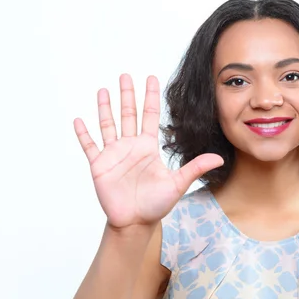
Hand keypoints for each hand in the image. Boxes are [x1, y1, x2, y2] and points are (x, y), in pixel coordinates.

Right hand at [74, 74, 223, 228]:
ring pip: (108, 125)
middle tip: (125, 75)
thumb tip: (220, 159)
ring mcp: (113, 154)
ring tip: (103, 90)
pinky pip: (89, 146)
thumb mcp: (177, 184)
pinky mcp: (99, 165)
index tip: (150, 78)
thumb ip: (195, 168)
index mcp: (147, 147)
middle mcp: (130, 146)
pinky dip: (84, 134)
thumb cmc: (156, 205)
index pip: (150, 115)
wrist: (135, 222)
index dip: (150, 97)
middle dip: (126, 95)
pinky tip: (79, 120)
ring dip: (105, 108)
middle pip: (127, 114)